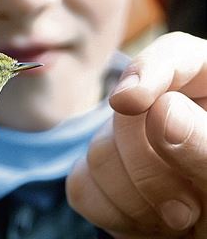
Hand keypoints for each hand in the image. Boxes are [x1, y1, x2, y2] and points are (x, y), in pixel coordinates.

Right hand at [67, 32, 206, 237]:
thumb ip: (204, 144)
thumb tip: (161, 110)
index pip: (175, 55)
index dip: (148, 70)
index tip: (129, 101)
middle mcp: (160, 109)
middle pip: (124, 113)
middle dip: (149, 165)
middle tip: (186, 207)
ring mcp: (123, 142)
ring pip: (96, 151)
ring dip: (137, 198)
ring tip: (178, 217)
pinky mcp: (98, 175)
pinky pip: (81, 184)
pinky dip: (114, 212)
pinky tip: (147, 220)